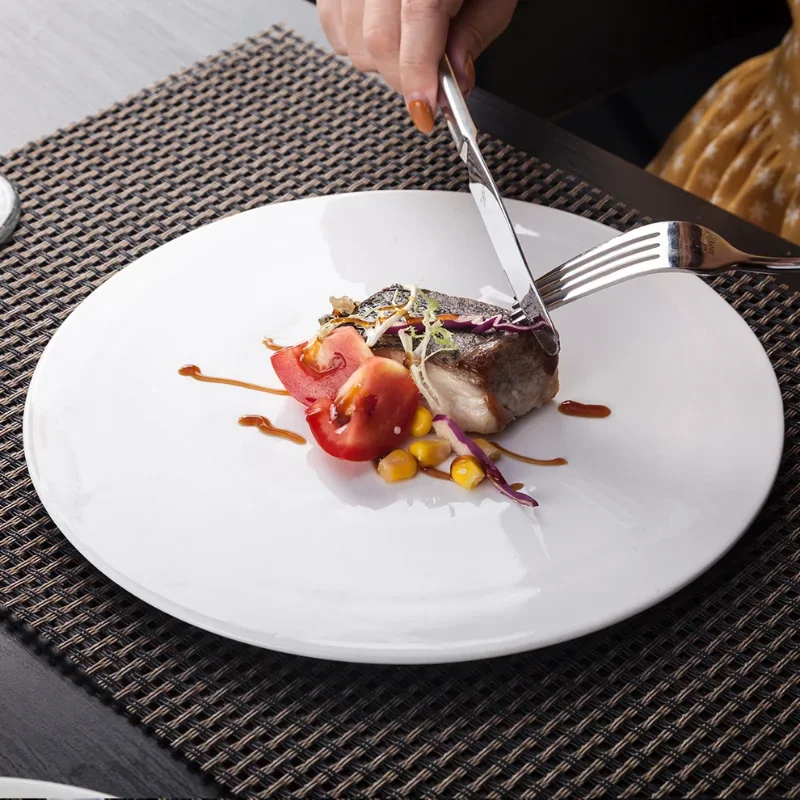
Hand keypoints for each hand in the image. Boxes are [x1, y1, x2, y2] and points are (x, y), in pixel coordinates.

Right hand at [317, 0, 517, 133]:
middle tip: (429, 90)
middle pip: (377, 39)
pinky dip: (357, 46)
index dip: (418, 75)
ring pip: (352, 41)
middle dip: (404, 79)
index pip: (415, 21)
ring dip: (382, 65)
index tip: (426, 111)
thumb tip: (456, 80)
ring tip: (412, 50)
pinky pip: (333, 27)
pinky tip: (385, 36)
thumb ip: (474, 35)